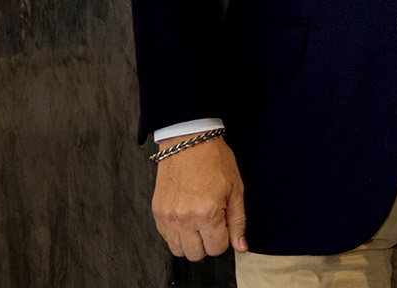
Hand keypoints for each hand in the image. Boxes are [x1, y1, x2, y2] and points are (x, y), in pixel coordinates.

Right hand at [151, 135, 247, 258]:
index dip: (224, 239)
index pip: (216, 248)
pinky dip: (177, 233)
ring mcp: (167, 217)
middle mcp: (184, 219)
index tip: (225, 225)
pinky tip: (186, 216)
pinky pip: (166, 237)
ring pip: (178, 250)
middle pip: (196, 254)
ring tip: (199, 222)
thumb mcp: (236, 189)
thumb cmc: (215, 161)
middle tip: (213, 224)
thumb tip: (240, 246)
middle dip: (207, 244)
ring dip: (190, 242)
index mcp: (207, 214)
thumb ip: (238, 221)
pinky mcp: (156, 213)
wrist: (189, 141)